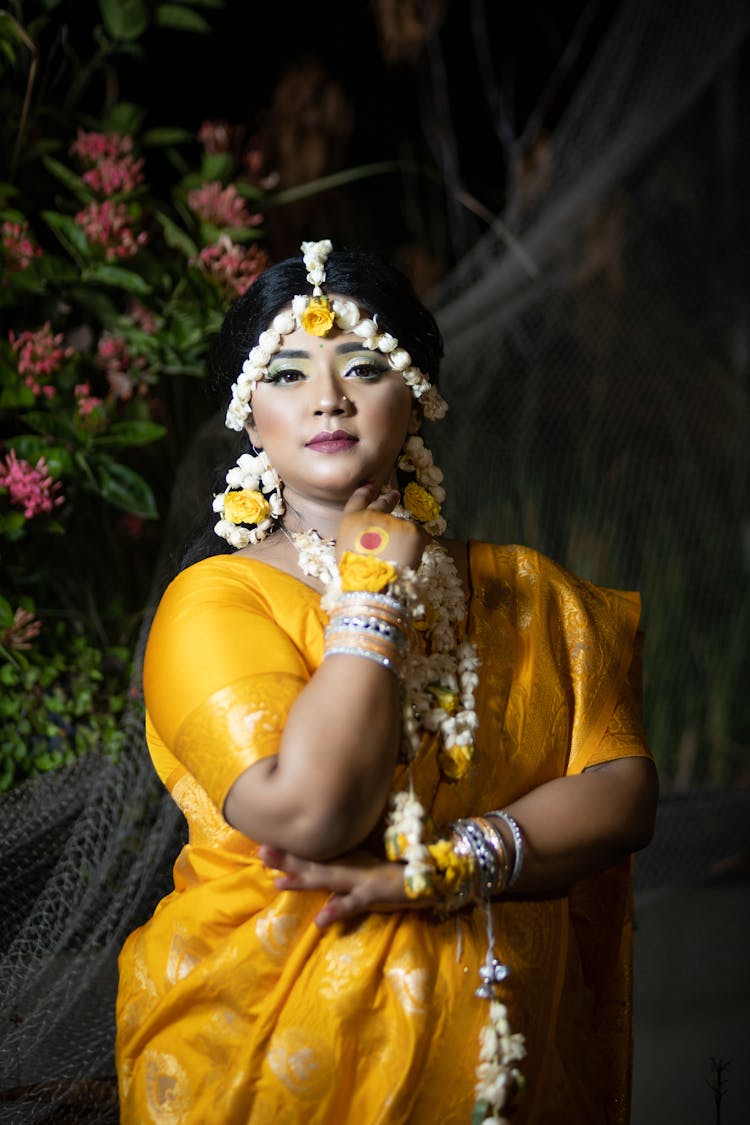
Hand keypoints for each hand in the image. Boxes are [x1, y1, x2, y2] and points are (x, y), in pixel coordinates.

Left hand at [258, 845, 433, 927]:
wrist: (433, 869)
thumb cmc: (402, 864)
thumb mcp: (373, 860)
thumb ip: (354, 857)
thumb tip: (332, 857)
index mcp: (348, 855)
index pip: (314, 851)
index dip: (291, 847)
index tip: (265, 839)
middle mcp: (350, 864)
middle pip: (313, 862)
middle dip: (286, 858)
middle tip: (261, 851)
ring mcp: (360, 878)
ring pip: (326, 878)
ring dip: (302, 879)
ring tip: (277, 882)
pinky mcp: (373, 893)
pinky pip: (352, 903)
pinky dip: (336, 911)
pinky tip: (320, 922)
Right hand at [337, 482, 428, 570]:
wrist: (372, 585)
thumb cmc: (355, 574)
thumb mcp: (344, 551)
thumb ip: (356, 537)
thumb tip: (368, 538)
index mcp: (352, 520)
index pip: (359, 499)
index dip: (366, 491)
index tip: (371, 486)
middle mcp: (373, 514)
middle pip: (382, 503)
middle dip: (389, 498)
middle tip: (394, 495)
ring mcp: (394, 521)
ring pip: (402, 527)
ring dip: (402, 537)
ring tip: (399, 556)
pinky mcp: (412, 531)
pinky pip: (419, 536)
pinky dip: (417, 545)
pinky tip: (411, 556)